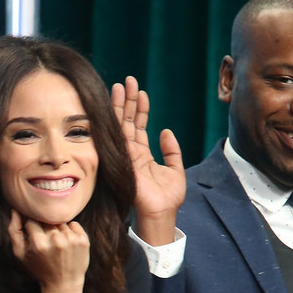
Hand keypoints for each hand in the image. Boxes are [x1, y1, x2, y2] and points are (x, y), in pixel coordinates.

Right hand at [8, 210, 88, 292]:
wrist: (64, 284)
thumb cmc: (39, 268)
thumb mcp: (20, 254)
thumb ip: (14, 231)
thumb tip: (15, 210)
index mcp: (38, 243)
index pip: (31, 220)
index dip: (31, 226)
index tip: (33, 234)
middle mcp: (56, 240)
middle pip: (46, 219)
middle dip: (44, 227)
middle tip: (45, 240)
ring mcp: (71, 240)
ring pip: (60, 221)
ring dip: (57, 228)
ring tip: (56, 244)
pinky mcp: (83, 240)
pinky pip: (73, 224)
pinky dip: (69, 230)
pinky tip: (66, 244)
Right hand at [111, 76, 184, 244]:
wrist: (161, 213)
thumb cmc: (168, 198)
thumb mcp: (175, 169)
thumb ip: (172, 151)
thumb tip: (166, 131)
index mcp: (142, 154)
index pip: (138, 127)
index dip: (139, 109)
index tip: (140, 92)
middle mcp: (131, 152)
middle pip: (126, 121)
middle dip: (127, 100)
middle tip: (128, 80)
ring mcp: (125, 154)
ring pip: (121, 124)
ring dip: (121, 103)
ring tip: (122, 84)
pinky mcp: (122, 157)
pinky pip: (118, 134)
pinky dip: (116, 118)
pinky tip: (117, 103)